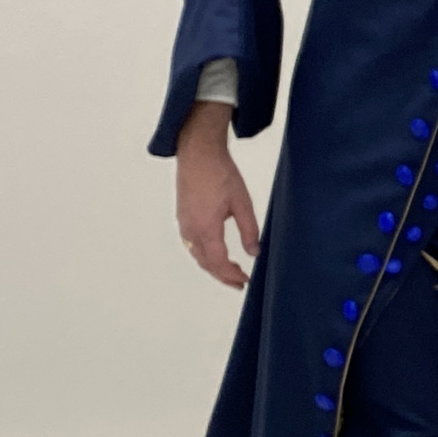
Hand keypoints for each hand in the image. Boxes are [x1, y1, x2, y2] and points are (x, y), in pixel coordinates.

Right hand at [175, 102, 258, 288]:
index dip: (232, 276)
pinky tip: (215, 253)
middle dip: (222, 276)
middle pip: (205, 263)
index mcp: (206, 228)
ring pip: (197, 255)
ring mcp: (184, 223)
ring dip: (213, 266)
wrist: (198, 153)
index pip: (218, 262)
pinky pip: (192, 244)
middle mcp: (191, 230)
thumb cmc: (221, 174)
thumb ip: (250, 231)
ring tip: (230, 271)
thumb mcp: (242, 203)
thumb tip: (254, 253)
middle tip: (240, 282)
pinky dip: (204, 255)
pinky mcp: (182, 217)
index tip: (246, 281)